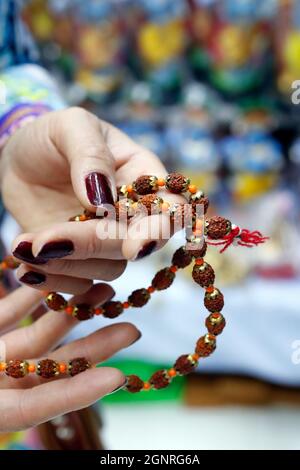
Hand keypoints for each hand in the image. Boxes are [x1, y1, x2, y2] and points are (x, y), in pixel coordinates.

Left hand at [0, 107, 183, 293]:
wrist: (21, 159)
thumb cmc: (52, 136)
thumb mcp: (71, 127)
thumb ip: (91, 154)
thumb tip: (103, 199)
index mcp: (142, 176)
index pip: (169, 207)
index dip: (159, 230)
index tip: (134, 246)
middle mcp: (132, 214)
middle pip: (132, 244)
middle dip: (90, 246)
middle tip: (44, 243)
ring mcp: (107, 239)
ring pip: (107, 269)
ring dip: (66, 266)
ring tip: (23, 247)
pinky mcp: (82, 259)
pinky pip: (81, 285)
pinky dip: (55, 284)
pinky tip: (26, 270)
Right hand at [0, 283, 139, 431]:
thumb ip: (5, 404)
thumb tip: (39, 398)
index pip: (37, 407)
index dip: (77, 393)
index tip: (118, 377)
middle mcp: (0, 382)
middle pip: (52, 368)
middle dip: (93, 347)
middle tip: (132, 331)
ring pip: (38, 335)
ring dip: (70, 313)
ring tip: (106, 292)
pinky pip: (11, 313)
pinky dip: (33, 297)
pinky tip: (62, 283)